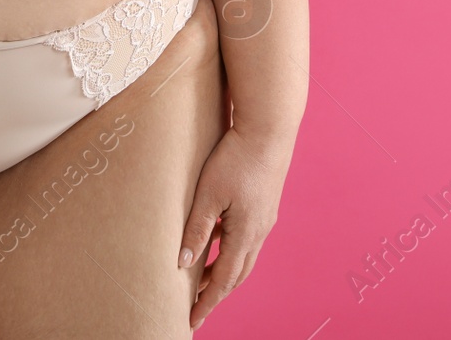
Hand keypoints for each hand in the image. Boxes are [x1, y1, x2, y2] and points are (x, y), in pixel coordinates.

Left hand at [180, 126, 293, 330]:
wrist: (268, 130)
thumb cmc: (236, 159)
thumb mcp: (208, 194)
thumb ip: (196, 229)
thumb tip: (182, 263)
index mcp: (245, 235)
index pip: (222, 281)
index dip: (205, 303)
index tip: (191, 321)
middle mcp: (259, 233)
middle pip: (236, 275)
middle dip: (215, 293)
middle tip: (195, 307)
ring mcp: (264, 220)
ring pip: (243, 258)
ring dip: (223, 273)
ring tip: (200, 281)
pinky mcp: (264, 207)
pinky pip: (246, 240)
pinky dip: (230, 251)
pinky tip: (216, 242)